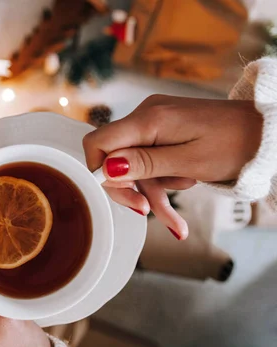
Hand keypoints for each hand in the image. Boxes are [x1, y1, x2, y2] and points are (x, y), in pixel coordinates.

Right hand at [82, 95, 262, 238]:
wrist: (265, 132)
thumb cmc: (235, 144)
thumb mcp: (189, 161)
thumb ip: (145, 164)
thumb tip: (106, 168)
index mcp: (149, 119)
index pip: (98, 142)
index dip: (100, 171)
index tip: (122, 192)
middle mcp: (146, 116)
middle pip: (114, 157)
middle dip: (130, 189)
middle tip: (145, 211)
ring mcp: (154, 123)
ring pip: (135, 165)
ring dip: (152, 192)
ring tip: (175, 219)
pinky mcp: (163, 131)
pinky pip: (151, 160)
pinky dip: (161, 183)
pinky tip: (176, 203)